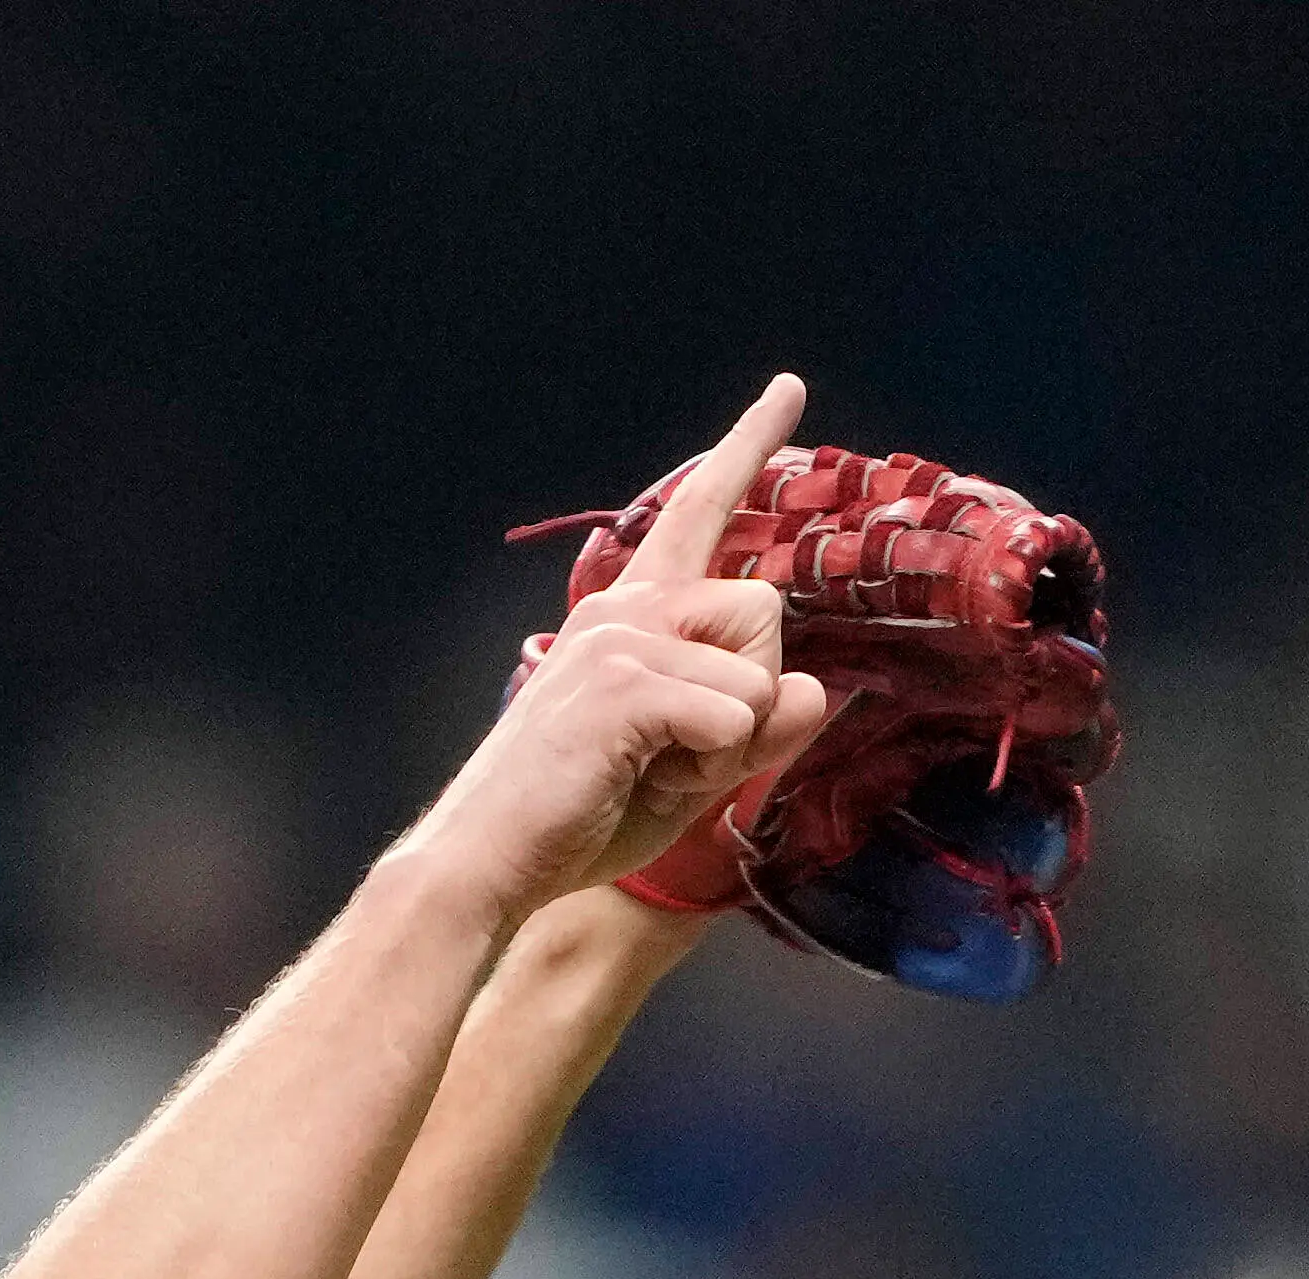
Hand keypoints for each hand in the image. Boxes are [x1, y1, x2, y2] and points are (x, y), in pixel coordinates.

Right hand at [413, 375, 836, 922]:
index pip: (702, 512)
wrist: (491, 860)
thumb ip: (759, 728)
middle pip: (765, 610)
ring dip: (728, 743)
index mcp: (633, 612)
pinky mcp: (623, 681)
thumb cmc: (583, 817)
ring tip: (652, 770)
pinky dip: (707, 768)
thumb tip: (816, 692)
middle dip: (751, 694)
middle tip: (677, 755)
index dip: (749, 447)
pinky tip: (640, 779)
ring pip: (757, 672)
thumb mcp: (695, 772)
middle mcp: (626, 606)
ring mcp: (621, 636)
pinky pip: (734, 718)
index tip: (788, 388)